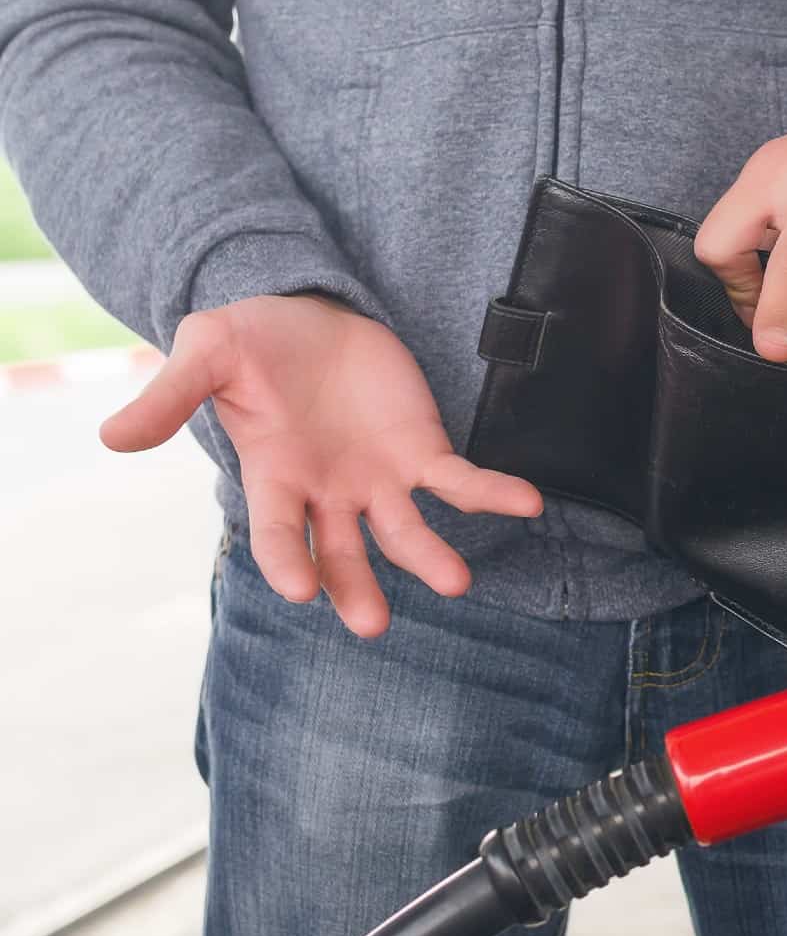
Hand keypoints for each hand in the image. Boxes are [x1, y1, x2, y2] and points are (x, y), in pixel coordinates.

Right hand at [101, 295, 542, 637]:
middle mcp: (327, 492)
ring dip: (429, 557)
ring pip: (404, 532)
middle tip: (374, 624)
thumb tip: (110, 438)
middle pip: (344, 554)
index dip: (287, 562)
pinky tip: (527, 504)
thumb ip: (169, 398)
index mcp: (273, 478)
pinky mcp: (421, 452)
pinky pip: (459, 482)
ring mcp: (377, 479)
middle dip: (357, 588)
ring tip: (455, 582)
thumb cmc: (250, 341)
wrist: (307, 310)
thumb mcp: (205, 355)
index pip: (277, 533)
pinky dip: (493, 493)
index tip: (300, 592)